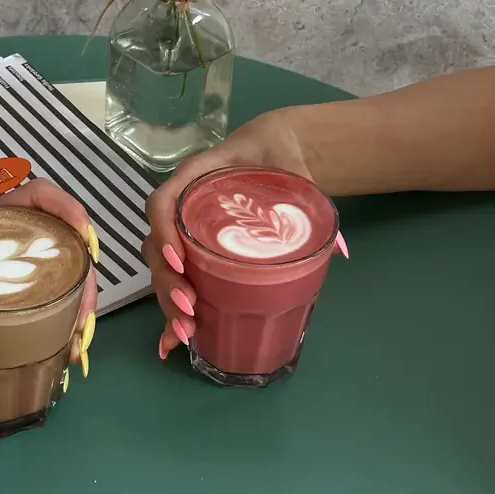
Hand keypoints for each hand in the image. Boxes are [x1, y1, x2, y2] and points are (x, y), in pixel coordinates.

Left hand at [0, 179, 98, 370]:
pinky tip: (66, 337)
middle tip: (83, 318)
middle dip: (84, 276)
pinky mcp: (13, 276)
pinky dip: (65, 308)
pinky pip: (50, 283)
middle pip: (64, 240)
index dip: (66, 207)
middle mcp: (11, 233)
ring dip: (80, 297)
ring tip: (79, 337)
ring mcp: (15, 255)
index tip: (82, 236)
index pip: (37, 195)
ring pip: (63, 265)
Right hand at [143, 111, 312, 358]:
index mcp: (196, 177)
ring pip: (161, 266)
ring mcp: (184, 229)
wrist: (271, 150)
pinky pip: (173, 277)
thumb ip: (310, 198)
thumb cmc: (275, 156)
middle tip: (189, 307)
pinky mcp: (193, 249)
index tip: (180, 259)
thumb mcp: (292, 169)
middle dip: (167, 280)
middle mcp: (182, 204)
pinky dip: (170, 309)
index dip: (165, 230)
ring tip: (186, 333)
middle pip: (156, 242)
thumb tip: (338, 249)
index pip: (164, 201)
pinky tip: (170, 343)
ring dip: (168, 300)